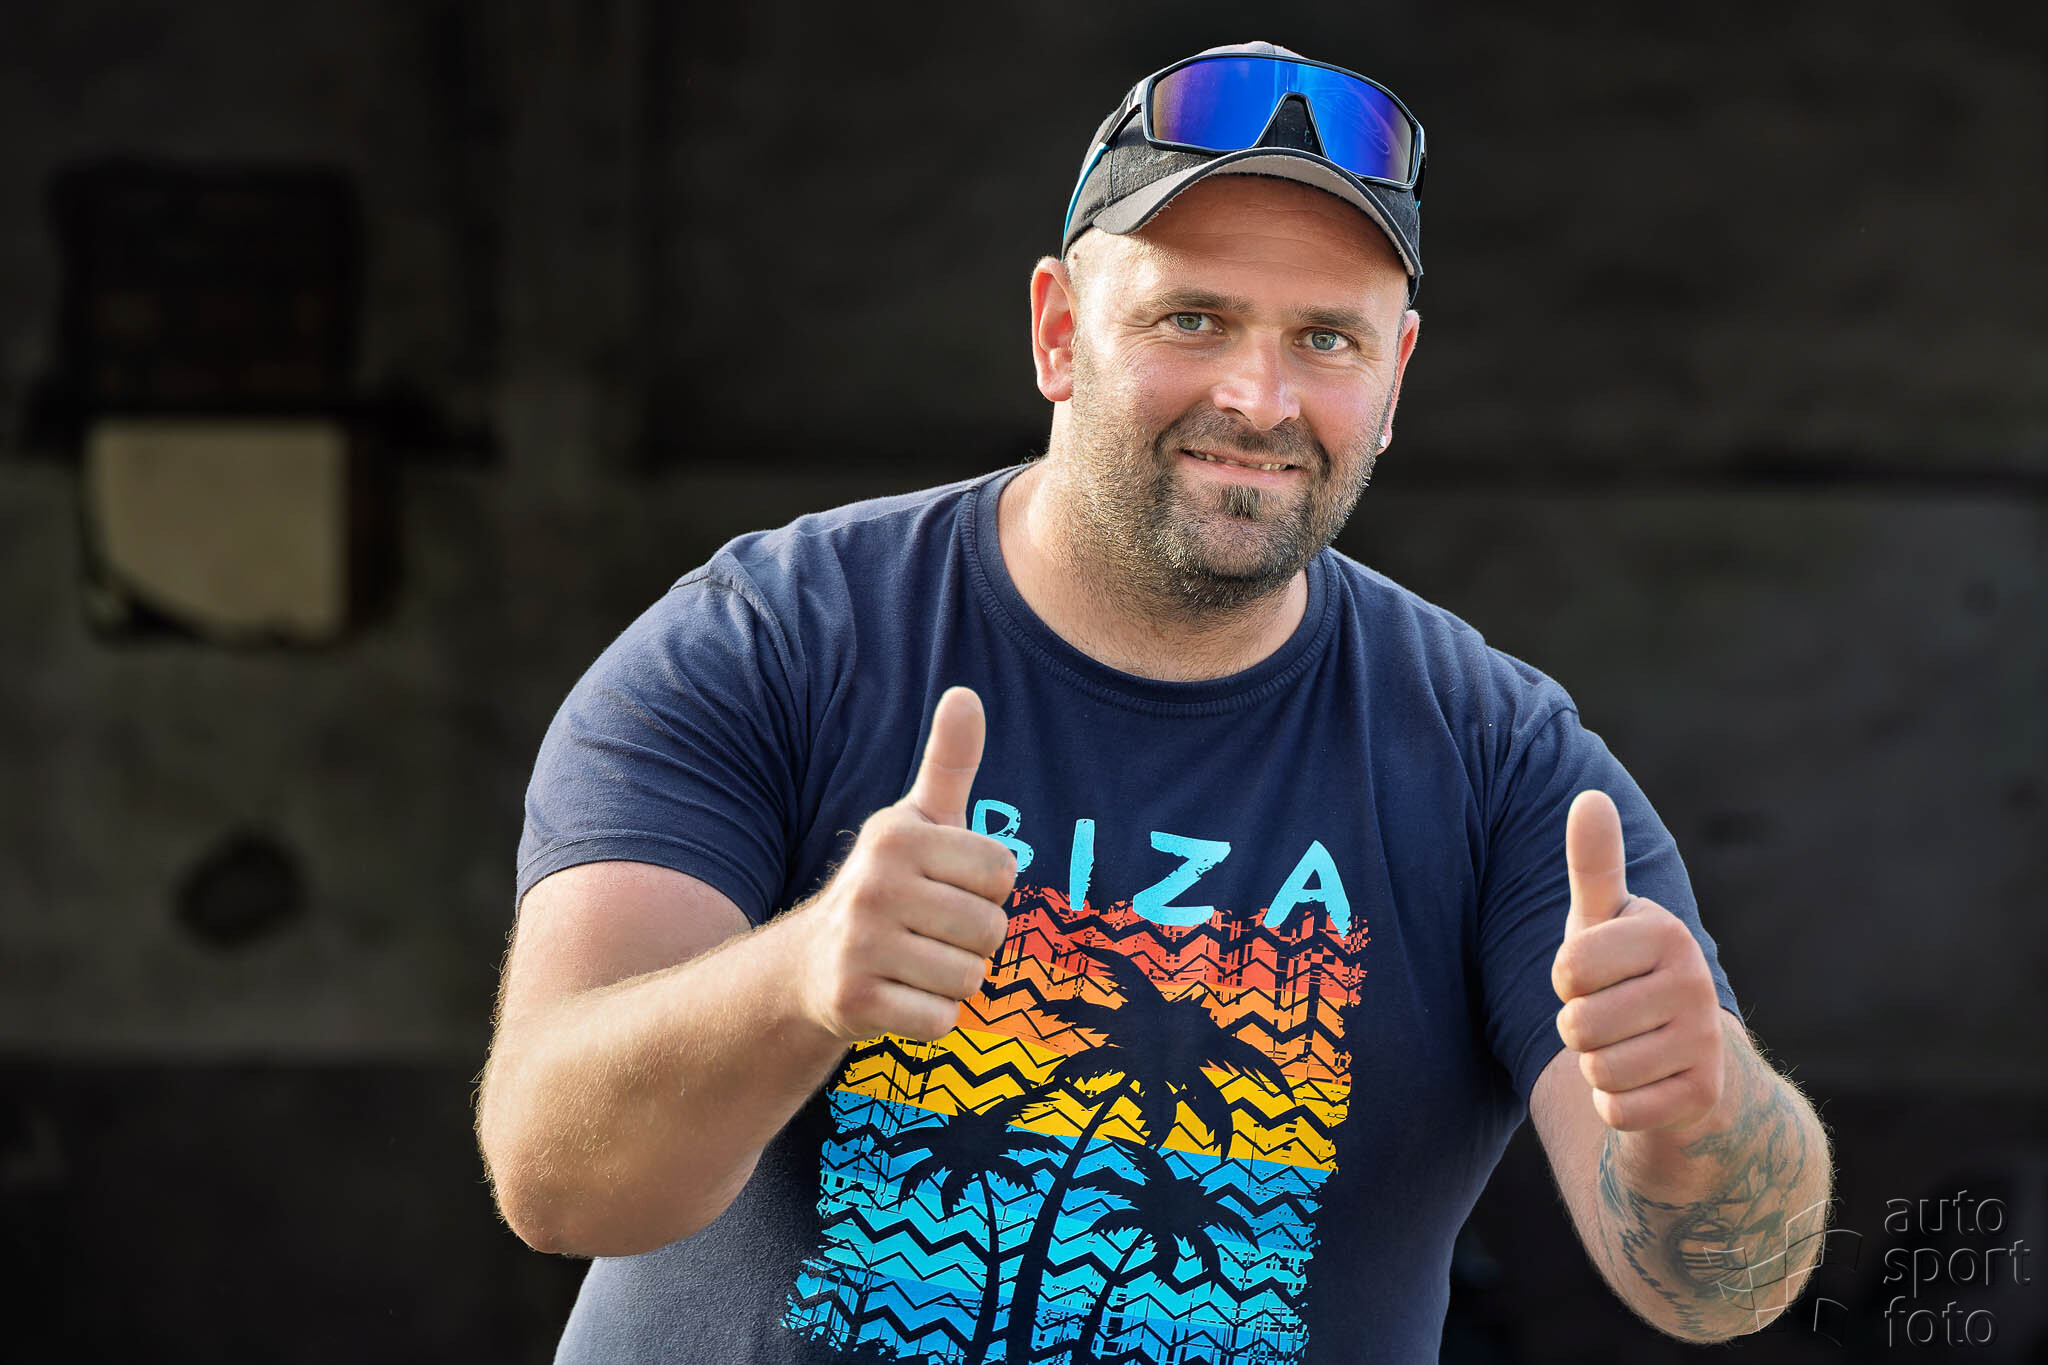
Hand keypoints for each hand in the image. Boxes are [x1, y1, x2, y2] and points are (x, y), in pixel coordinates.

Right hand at [794, 686, 1016, 1043]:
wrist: (809, 966)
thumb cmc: (887, 886)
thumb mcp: (916, 822)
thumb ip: (949, 763)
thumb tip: (966, 693)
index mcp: (898, 837)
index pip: (1003, 873)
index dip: (986, 890)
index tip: (945, 889)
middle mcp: (874, 885)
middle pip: (992, 930)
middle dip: (972, 941)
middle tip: (927, 934)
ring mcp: (860, 945)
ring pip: (970, 979)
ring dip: (952, 981)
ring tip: (913, 964)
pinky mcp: (854, 1002)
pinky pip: (942, 1021)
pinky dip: (930, 1018)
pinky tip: (898, 997)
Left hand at [1551, 790, 1724, 1132]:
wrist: (1680, 1060)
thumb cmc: (1622, 975)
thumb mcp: (1601, 920)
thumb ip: (1592, 864)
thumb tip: (1589, 797)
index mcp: (1666, 933)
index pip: (1568, 969)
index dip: (1566, 982)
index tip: (1595, 977)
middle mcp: (1695, 983)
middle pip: (1579, 1025)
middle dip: (1578, 1031)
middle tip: (1610, 1020)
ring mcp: (1706, 1042)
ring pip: (1597, 1070)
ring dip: (1595, 1068)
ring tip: (1625, 1049)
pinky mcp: (1704, 1096)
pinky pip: (1619, 1111)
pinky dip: (1615, 1106)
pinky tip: (1642, 1086)